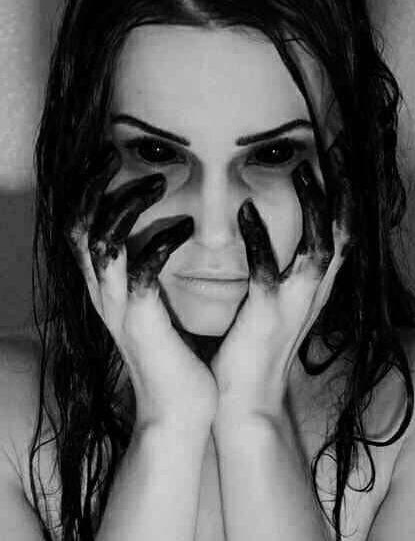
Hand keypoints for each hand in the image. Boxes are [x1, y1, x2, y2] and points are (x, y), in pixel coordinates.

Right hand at [65, 150, 217, 431]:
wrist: (181, 410)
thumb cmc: (177, 355)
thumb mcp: (156, 307)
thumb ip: (150, 274)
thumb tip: (164, 234)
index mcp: (108, 289)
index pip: (80, 229)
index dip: (86, 193)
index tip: (108, 161)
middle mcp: (104, 296)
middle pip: (78, 227)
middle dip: (93, 187)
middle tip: (116, 156)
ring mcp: (119, 310)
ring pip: (101, 242)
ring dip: (126, 206)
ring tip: (158, 183)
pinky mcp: (143, 324)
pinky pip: (140, 272)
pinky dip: (159, 243)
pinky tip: (184, 229)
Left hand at [211, 134, 353, 426]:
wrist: (244, 402)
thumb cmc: (252, 350)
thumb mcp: (273, 308)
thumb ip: (277, 278)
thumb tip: (271, 249)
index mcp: (311, 290)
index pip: (338, 237)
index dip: (343, 202)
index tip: (335, 166)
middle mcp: (312, 294)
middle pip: (343, 234)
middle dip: (344, 194)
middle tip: (336, 153)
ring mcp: (292, 306)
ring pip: (319, 247)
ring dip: (314, 208)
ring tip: (302, 171)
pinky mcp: (266, 316)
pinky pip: (268, 271)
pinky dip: (260, 240)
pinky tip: (245, 212)